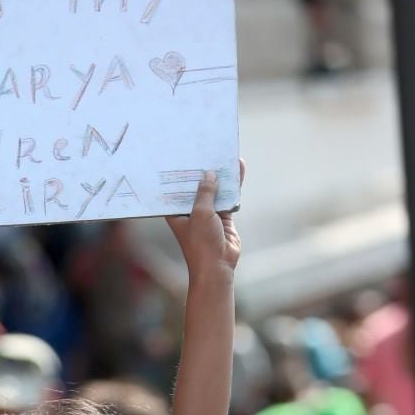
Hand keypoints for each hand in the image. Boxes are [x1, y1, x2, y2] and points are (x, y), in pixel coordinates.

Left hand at [166, 160, 243, 275]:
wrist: (218, 266)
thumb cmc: (201, 243)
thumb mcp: (200, 213)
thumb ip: (205, 192)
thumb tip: (209, 174)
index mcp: (176, 213)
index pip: (176, 189)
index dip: (180, 173)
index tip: (182, 155)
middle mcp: (190, 212)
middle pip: (197, 187)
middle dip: (202, 171)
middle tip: (206, 148)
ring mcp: (207, 214)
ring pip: (215, 190)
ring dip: (220, 176)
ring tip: (225, 154)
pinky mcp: (223, 217)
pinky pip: (228, 197)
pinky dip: (233, 185)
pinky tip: (239, 169)